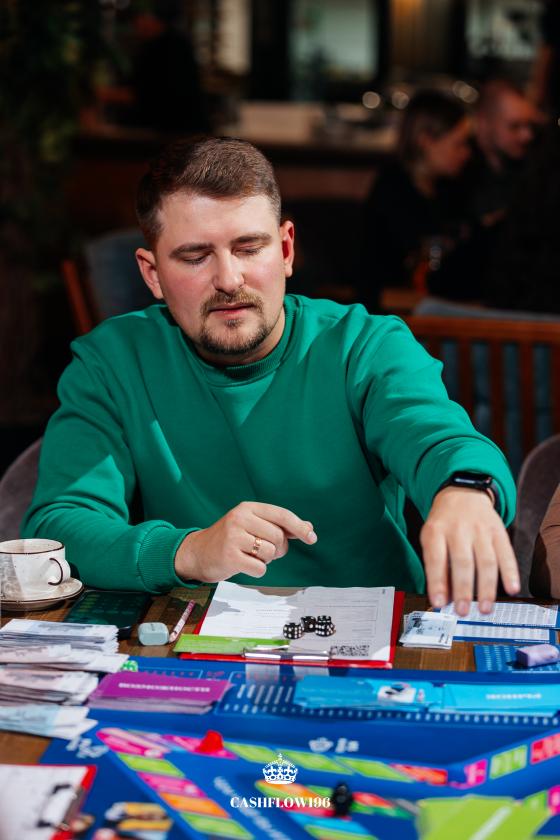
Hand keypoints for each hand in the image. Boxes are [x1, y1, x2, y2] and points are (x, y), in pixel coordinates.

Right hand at [174, 501, 317, 582]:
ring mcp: (233, 537)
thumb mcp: (252, 526)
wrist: (197, 553)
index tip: (312, 538)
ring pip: (270, 552)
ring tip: (251, 556)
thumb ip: (279, 526)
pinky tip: (244, 565)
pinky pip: (260, 568)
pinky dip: (257, 571)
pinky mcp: (229, 557)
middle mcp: (239, 518)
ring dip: (266, 560)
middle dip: (278, 548)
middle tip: (265, 551)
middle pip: (278, 536)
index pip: (281, 514)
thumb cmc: (230, 539)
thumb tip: (308, 528)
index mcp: (247, 508)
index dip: (299, 527)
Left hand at [420, 487, 519, 615]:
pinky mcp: (498, 530)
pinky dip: (510, 572)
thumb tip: (443, 600)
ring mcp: (480, 529)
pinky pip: (506, 553)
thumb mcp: (431, 539)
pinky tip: (512, 588)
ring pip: (485, 560)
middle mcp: (458, 529)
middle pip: (462, 562)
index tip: (439, 603)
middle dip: (464, 589)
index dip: (437, 583)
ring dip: (486, 587)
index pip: (435, 559)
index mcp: (435, 531)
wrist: (462, 492)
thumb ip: (436, 567)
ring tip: (485, 608)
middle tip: (463, 611)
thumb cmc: (444, 523)